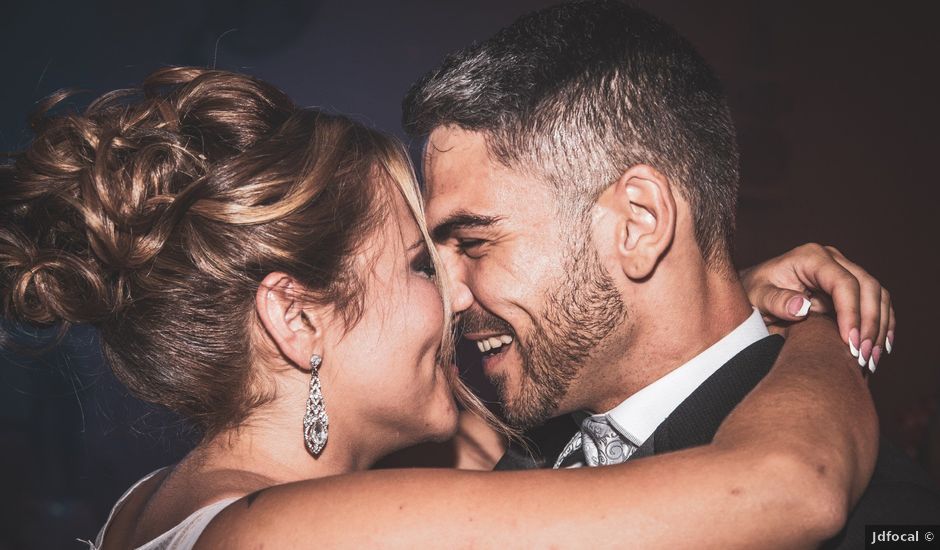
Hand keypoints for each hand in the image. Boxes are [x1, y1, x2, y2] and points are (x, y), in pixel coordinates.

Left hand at [740, 243, 894, 371]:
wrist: (753, 290)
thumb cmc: (753, 292)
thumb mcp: (757, 296)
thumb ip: (776, 301)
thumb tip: (803, 306)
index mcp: (811, 257)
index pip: (843, 283)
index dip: (852, 313)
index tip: (850, 342)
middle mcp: (832, 259)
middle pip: (868, 287)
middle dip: (870, 323)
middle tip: (864, 355)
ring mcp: (844, 271)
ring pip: (877, 295)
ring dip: (880, 327)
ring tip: (871, 358)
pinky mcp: (850, 287)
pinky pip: (876, 302)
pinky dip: (882, 324)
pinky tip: (881, 347)